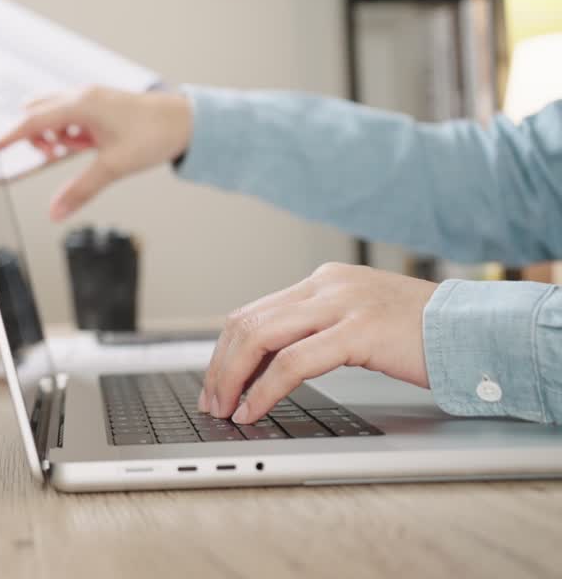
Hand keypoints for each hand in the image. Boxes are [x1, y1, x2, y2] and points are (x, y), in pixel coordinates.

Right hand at [0, 87, 191, 220]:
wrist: (186, 122)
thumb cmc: (154, 134)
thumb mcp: (113, 167)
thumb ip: (80, 190)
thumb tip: (56, 212)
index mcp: (81, 104)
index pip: (33, 120)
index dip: (11, 135)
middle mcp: (82, 96)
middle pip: (38, 112)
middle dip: (36, 135)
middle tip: (50, 154)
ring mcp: (90, 98)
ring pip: (53, 113)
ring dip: (55, 133)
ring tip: (75, 149)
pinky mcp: (98, 104)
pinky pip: (70, 115)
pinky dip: (69, 131)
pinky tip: (86, 144)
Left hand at [200, 263, 437, 423]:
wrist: (478, 328)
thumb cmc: (424, 332)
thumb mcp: (361, 319)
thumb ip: (320, 329)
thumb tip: (272, 363)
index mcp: (324, 279)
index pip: (254, 311)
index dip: (225, 350)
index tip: (215, 382)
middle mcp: (327, 285)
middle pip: (247, 322)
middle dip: (220, 366)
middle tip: (210, 401)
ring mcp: (342, 305)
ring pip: (260, 337)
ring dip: (232, 378)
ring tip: (225, 409)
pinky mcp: (358, 331)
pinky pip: (293, 362)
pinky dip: (265, 389)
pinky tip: (255, 409)